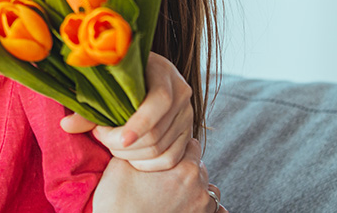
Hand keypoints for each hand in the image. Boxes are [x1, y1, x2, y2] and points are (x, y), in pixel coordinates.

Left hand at [61, 52, 192, 170]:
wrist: (145, 74)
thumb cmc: (121, 77)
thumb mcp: (106, 84)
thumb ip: (88, 108)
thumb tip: (66, 125)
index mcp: (163, 73)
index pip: (158, 102)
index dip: (139, 124)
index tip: (118, 140)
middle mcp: (182, 94)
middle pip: (156, 133)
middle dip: (122, 144)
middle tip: (101, 135)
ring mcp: (188, 115)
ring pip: (161, 149)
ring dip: (131, 155)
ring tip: (112, 142)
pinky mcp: (188, 133)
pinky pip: (171, 159)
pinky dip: (147, 165)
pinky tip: (130, 157)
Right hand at [93, 138, 225, 212]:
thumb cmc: (118, 200)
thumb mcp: (121, 164)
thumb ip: (137, 145)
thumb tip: (133, 132)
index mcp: (184, 167)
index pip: (190, 145)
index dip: (174, 147)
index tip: (164, 153)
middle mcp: (198, 185)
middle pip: (198, 166)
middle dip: (185, 167)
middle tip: (165, 174)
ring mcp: (203, 207)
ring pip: (208, 188)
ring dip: (196, 186)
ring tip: (176, 192)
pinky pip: (218, 211)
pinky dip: (205, 206)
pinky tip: (190, 205)